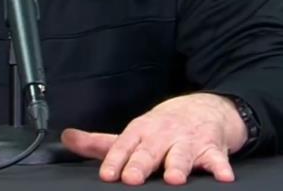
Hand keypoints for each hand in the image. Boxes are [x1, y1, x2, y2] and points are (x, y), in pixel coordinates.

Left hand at [61, 93, 247, 184]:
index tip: (106, 174)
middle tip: (132, 178)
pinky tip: (222, 176)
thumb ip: (99, 143)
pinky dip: (220, 166)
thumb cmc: (161, 127)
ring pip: (181, 154)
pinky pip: (217, 159)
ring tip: (174, 178)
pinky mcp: (212, 149)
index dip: (115, 160)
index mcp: (140, 131)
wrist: (202, 109)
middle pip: (150, 151)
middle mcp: (162, 135)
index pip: (124, 146)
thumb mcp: (131, 132)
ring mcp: (187, 141)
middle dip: (141, 163)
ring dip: (178, 164)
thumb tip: (66, 138)